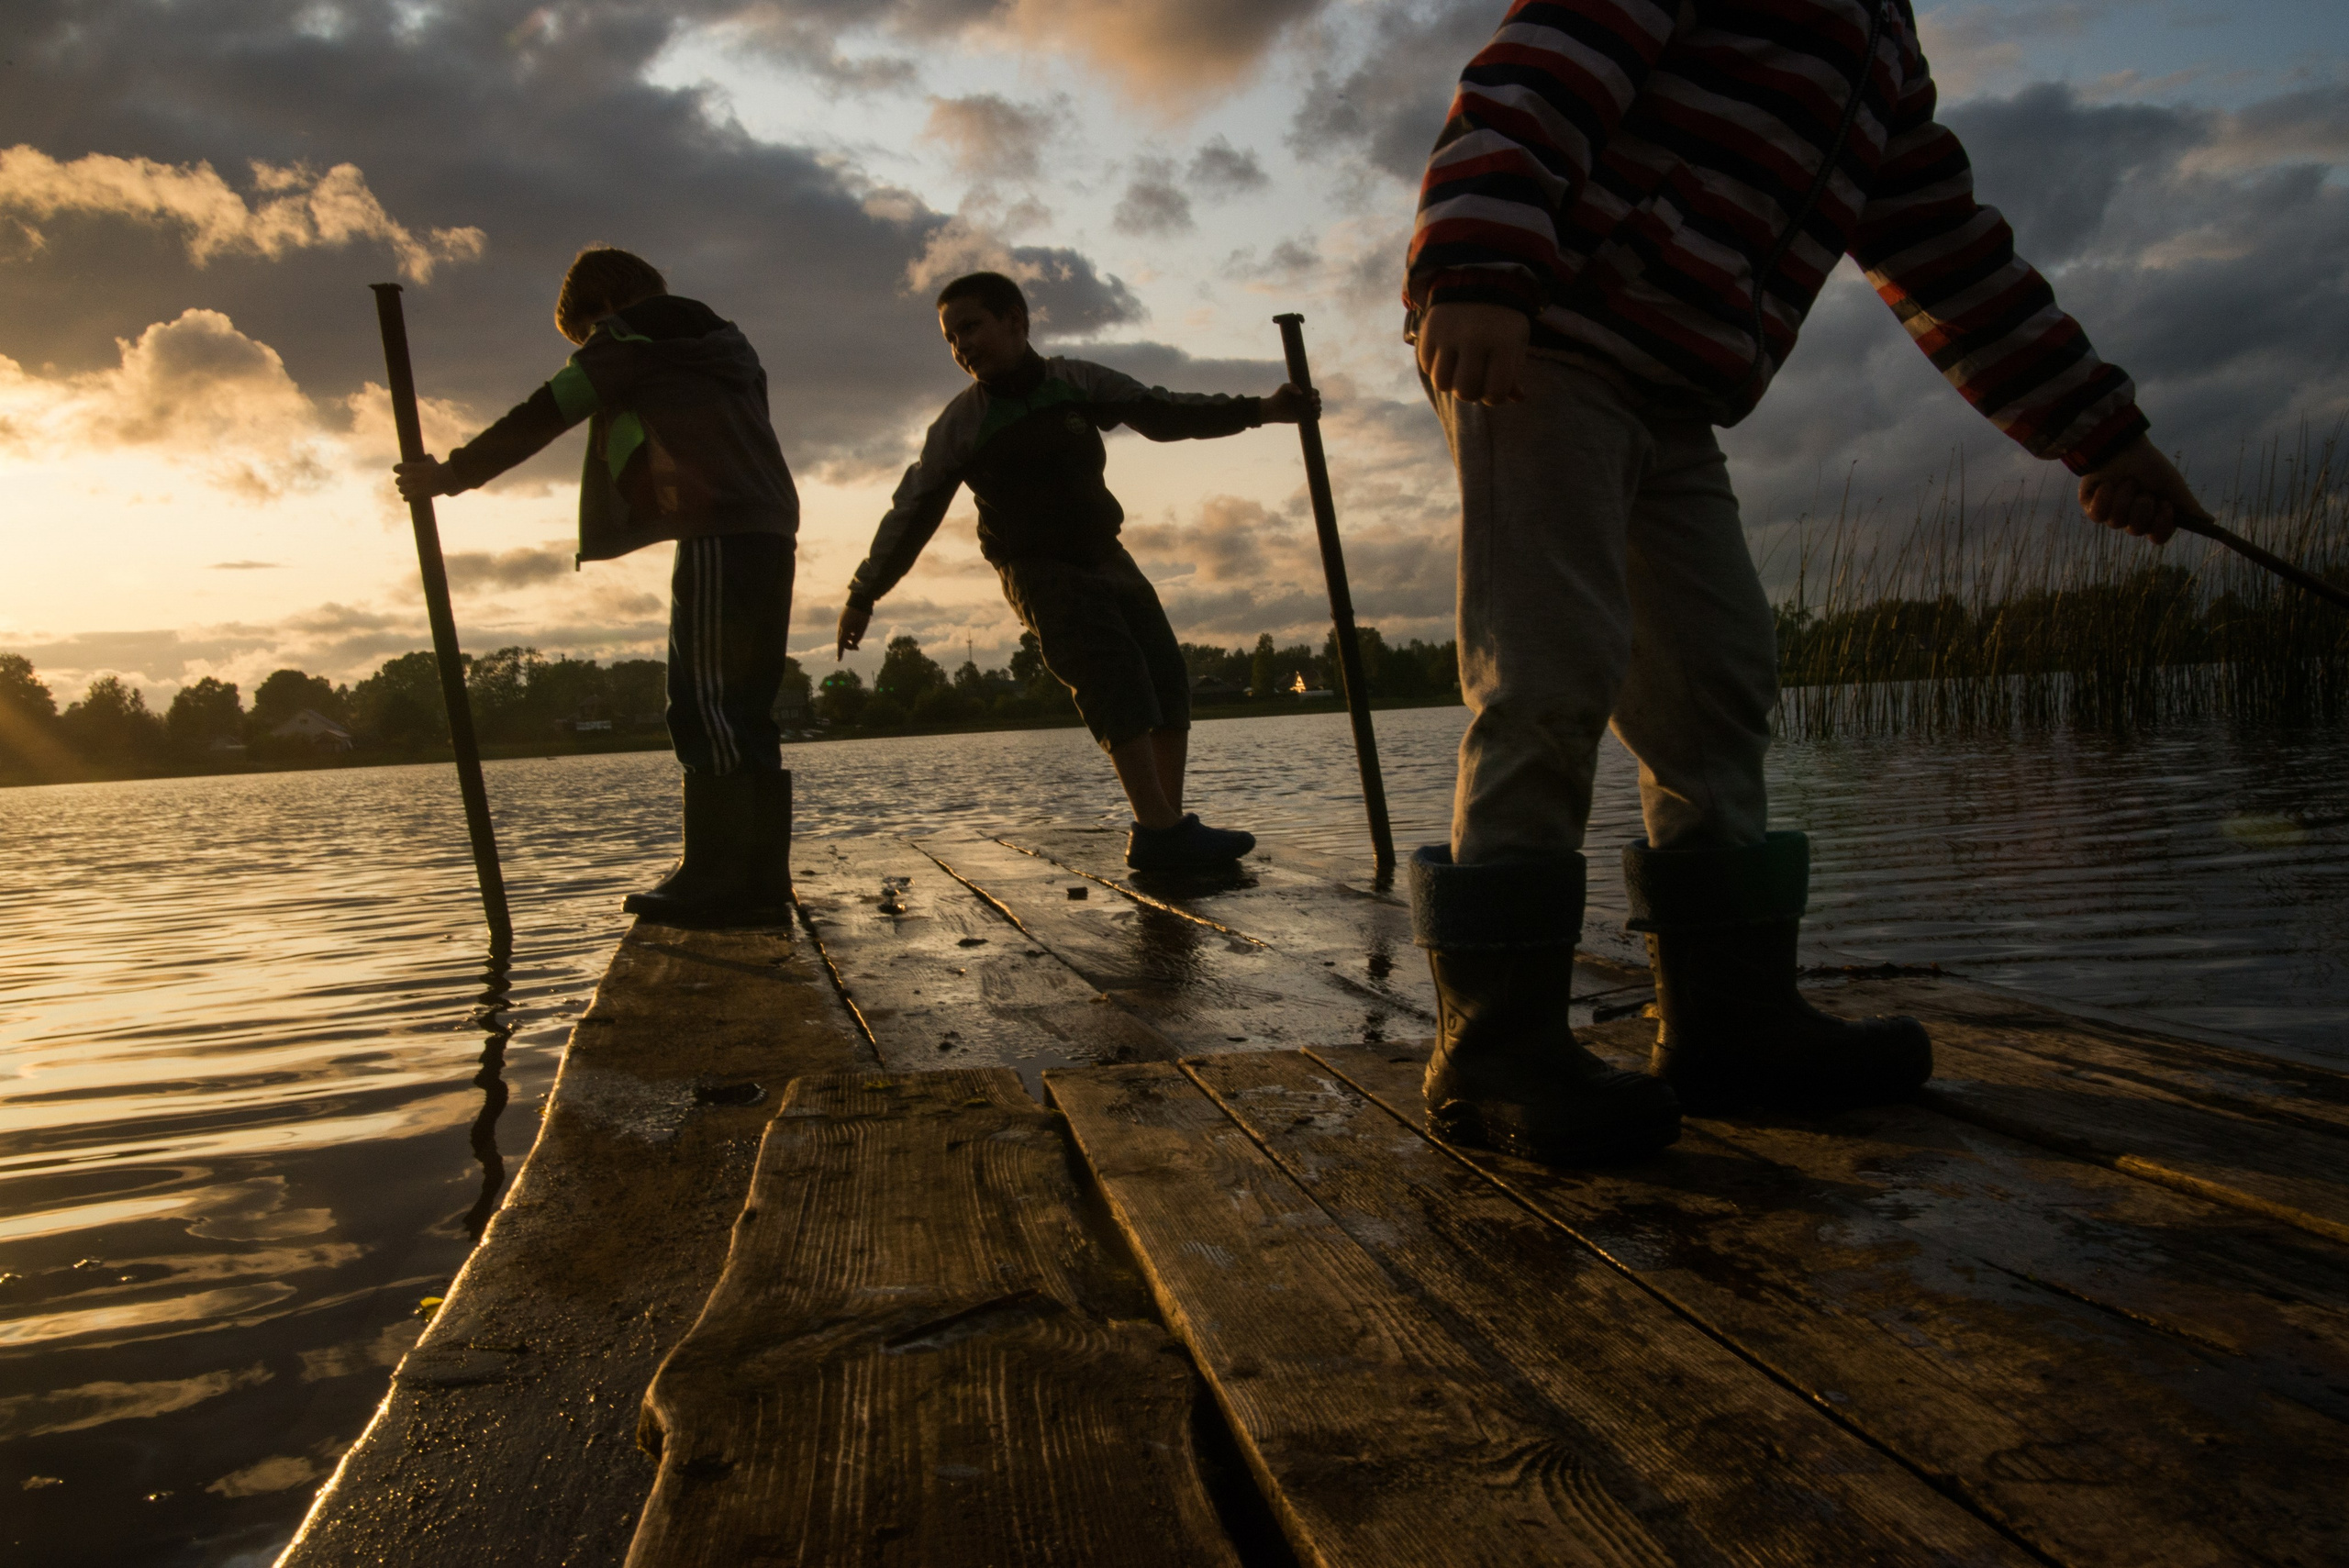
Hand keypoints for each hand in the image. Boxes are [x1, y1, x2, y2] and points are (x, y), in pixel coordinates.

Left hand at [394, 456, 453, 501]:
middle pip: (398, 481)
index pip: (396, 468)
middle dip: (401, 481)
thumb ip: (427, 458)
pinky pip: (406, 497)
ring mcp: (413, 486)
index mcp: (410, 467)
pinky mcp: (418, 494)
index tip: (399, 471)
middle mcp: (410, 476)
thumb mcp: (431, 461)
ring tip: (405, 490)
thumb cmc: (438, 468)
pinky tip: (406, 498)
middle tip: (404, 482)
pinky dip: (406, 498)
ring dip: (403, 490)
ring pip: (401, 490)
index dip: (397, 470)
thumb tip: (428, 456)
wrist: (445, 478)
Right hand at [836, 604, 870, 659]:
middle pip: (842, 640)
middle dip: (849, 646)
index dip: (840, 652)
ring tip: (857, 641)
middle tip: (857, 649)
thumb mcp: (862, 627)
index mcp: (845, 628)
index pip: (841, 643)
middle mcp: (841, 626)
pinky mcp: (843, 620)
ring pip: (844, 635)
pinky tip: (856, 630)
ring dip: (850, 639)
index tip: (838, 660)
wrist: (860, 599)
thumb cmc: (862, 614)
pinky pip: (845, 629)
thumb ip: (858, 636)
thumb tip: (854, 642)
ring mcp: (841, 622)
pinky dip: (850, 632)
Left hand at [1261, 382, 1321, 423]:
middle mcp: (1306, 401)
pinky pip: (1314, 417)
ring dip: (1319, 408)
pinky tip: (1315, 414)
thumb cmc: (1278, 397)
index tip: (1312, 394)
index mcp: (1304, 393)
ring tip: (1314, 407)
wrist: (1273, 409)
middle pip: (1317, 400)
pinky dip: (1317, 416)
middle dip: (1317, 400)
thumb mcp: (1284, 388)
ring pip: (1318, 409)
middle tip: (1312, 400)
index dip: (1315, 393)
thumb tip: (1301, 393)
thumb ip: (1292, 386)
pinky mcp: (1304, 418)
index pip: (1314, 392)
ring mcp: (1305, 410)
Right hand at [1417, 302, 1529, 404]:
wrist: (1477, 279)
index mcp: (1504, 342)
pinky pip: (1426, 365)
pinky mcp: (1429, 330)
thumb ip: (1514, 371)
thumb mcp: (1516, 341)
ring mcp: (1449, 334)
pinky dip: (1435, 366)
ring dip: (1450, 382)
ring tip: (1459, 370)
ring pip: (1441, 383)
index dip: (1494, 398)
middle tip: (1475, 380)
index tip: (1494, 388)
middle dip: (1471, 393)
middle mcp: (1475, 338)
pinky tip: (1447, 355)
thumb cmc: (1502, 319)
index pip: (1495, 392)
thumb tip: (1516, 398)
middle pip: (1465, 392)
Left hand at [2078, 436, 2207, 543]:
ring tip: (2126, 481)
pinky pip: (2097, 515)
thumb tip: (2209, 522)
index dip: (2161, 525)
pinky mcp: (2091, 507)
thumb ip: (2189, 506)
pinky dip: (2104, 498)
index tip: (2165, 505)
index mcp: (2153, 515)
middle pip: (2137, 530)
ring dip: (2124, 497)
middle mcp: (2132, 518)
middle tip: (2143, 489)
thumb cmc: (2150, 465)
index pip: (2158, 537)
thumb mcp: (2173, 485)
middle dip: (2142, 506)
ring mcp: (2111, 514)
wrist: (2122, 447)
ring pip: (2116, 522)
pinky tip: (2107, 484)